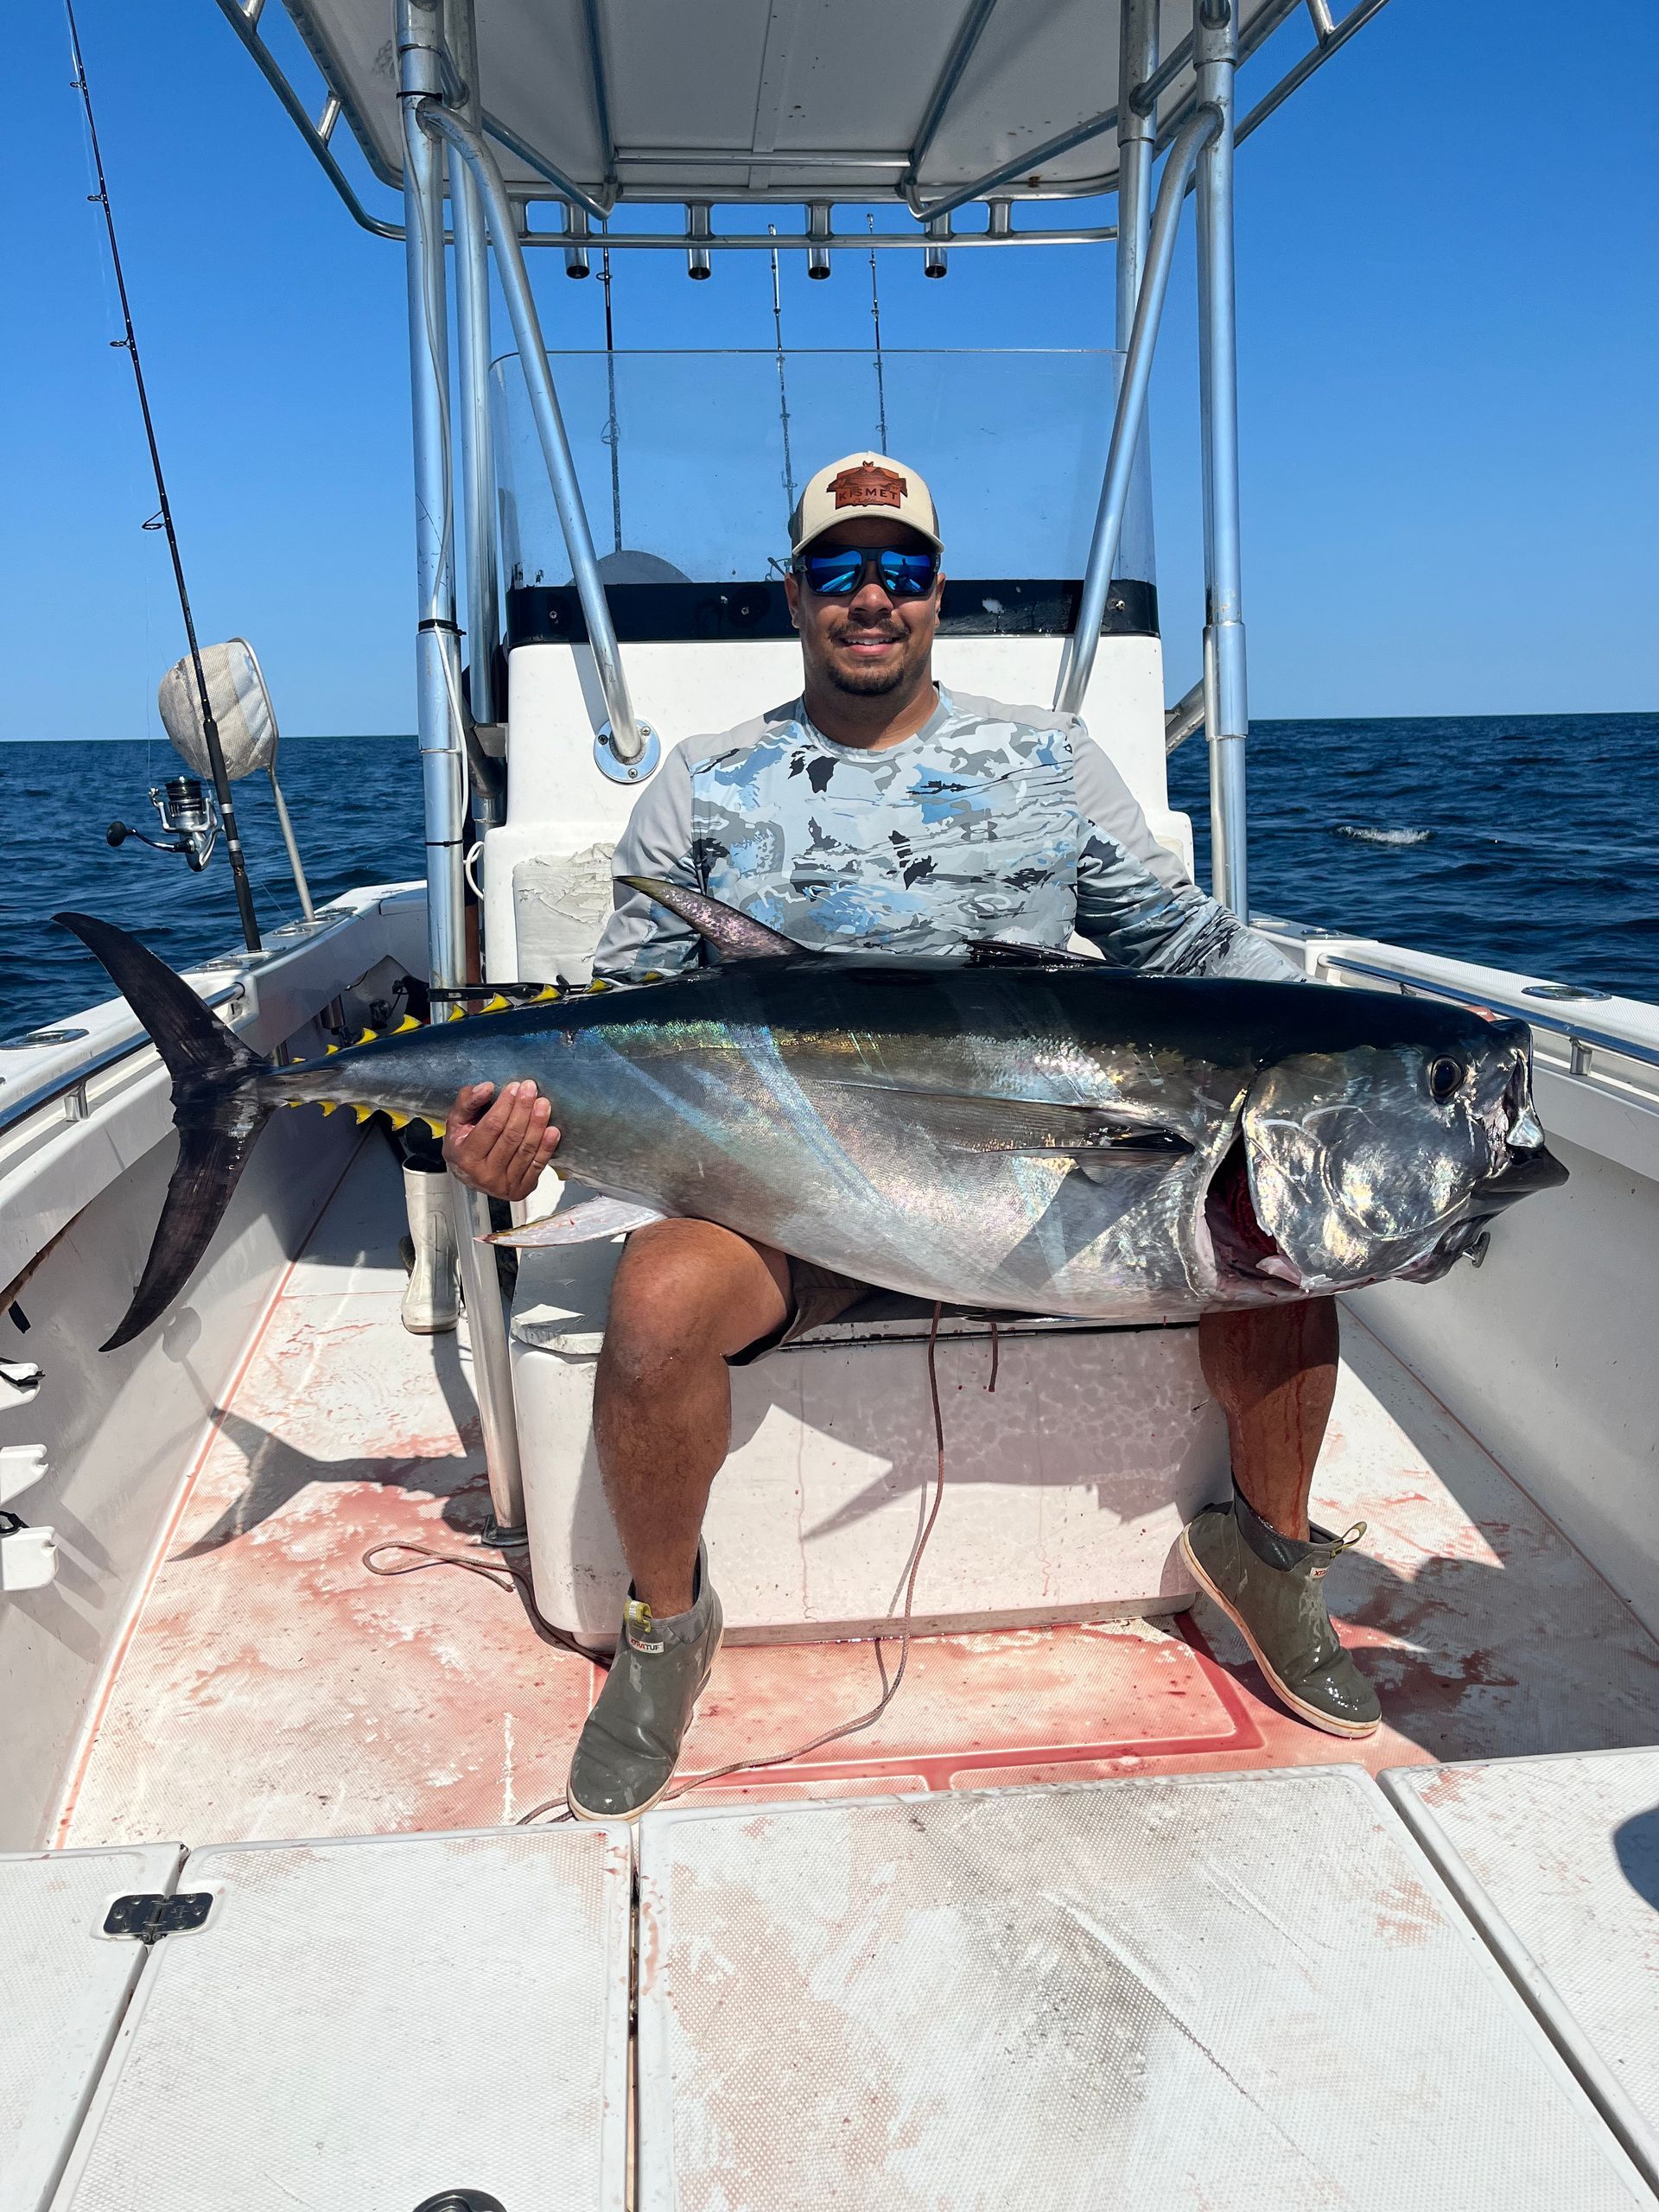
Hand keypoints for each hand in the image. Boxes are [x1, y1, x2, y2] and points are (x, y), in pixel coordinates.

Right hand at [442, 1081, 560, 1201]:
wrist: (469, 1175)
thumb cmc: (463, 1145)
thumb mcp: (456, 1122)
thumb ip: (467, 1102)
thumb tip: (486, 1087)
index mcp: (465, 1157)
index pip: (491, 1126)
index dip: (505, 1105)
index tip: (514, 1087)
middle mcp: (484, 1174)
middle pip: (511, 1137)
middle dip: (523, 1110)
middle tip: (531, 1089)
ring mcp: (504, 1185)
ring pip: (526, 1150)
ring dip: (538, 1124)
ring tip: (543, 1104)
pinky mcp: (521, 1190)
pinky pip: (538, 1165)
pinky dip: (547, 1147)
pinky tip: (553, 1130)